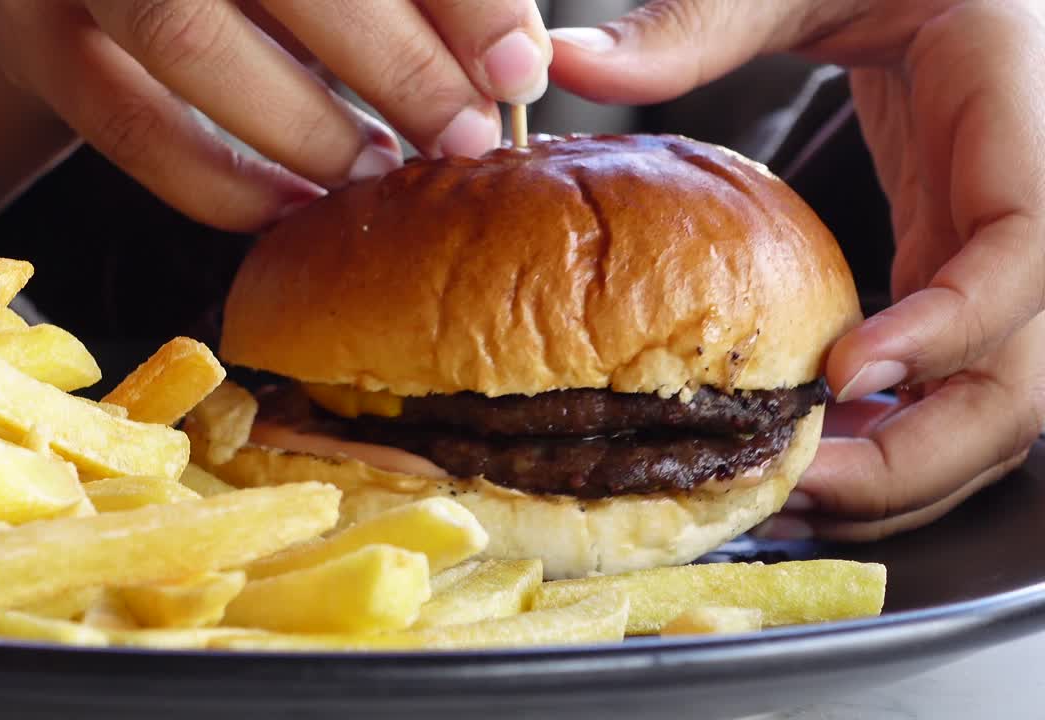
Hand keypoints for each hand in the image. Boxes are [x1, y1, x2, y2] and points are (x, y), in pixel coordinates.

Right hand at [0, 0, 550, 231]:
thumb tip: (510, 57)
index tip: (515, 62)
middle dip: (390, 61)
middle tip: (463, 134)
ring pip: (186, 37)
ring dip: (304, 125)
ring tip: (380, 169)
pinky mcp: (26, 37)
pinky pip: (123, 124)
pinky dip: (218, 183)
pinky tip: (292, 209)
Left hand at [546, 0, 1044, 539]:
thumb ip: (697, 22)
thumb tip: (565, 61)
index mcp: (1021, 121)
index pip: (1022, 256)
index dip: (948, 331)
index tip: (843, 373)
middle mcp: (1034, 205)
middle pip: (1027, 377)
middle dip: (924, 450)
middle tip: (803, 483)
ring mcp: (1005, 249)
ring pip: (997, 400)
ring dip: (904, 461)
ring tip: (795, 488)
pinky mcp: (963, 266)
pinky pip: (952, 374)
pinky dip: (894, 425)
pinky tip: (818, 442)